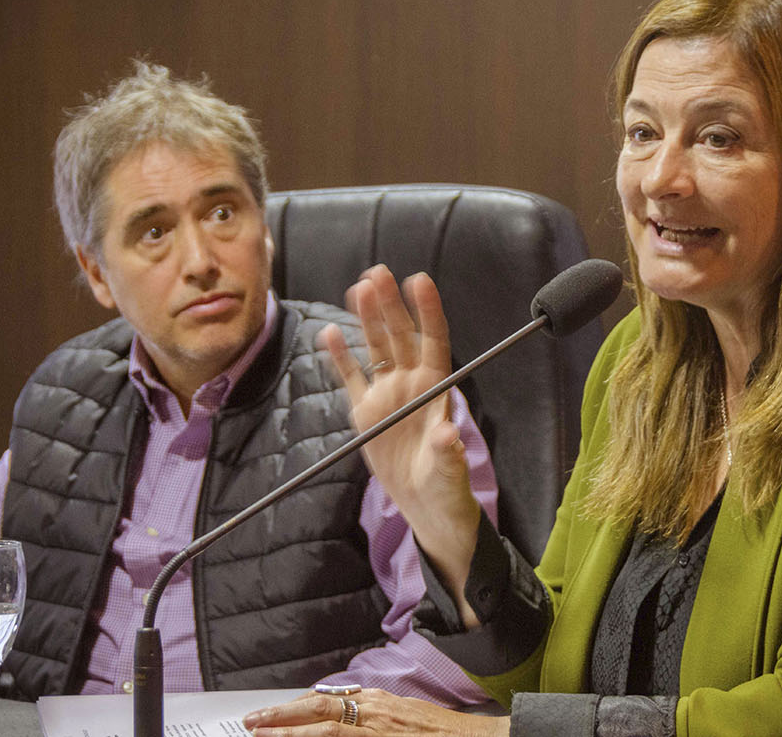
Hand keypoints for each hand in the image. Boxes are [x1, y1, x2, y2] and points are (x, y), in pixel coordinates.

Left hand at [242, 688, 509, 736]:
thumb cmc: (442, 733)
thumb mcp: (403, 715)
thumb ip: (373, 715)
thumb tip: (346, 718)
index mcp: (378, 702)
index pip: (327, 700)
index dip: (296, 707)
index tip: (272, 713)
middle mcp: (375, 712)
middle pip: (319, 708)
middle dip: (282, 714)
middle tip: (251, 721)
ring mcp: (379, 731)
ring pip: (326, 729)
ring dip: (291, 733)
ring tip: (262, 734)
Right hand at [319, 266, 480, 601]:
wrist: (425, 508)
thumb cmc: (448, 488)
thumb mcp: (450, 472)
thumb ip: (447, 451)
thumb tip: (448, 433)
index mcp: (436, 390)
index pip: (433, 340)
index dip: (427, 310)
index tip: (420, 281)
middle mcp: (411, 385)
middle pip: (400, 336)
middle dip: (390, 304)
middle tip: (378, 274)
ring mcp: (387, 396)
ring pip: (375, 348)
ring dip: (368, 319)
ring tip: (358, 288)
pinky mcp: (365, 412)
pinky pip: (351, 378)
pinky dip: (340, 356)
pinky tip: (330, 331)